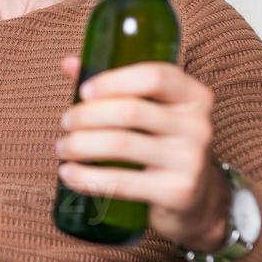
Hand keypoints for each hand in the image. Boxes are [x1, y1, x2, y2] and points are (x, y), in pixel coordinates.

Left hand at [55, 57, 228, 250]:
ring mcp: (191, 160)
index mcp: (194, 96)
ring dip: (81, 145)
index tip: (83, 91)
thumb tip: (70, 64)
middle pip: (131, 111)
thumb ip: (114, 84)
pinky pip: (122, 182)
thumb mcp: (150, 109)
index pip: (155, 76)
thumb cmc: (162, 142)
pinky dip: (87, 178)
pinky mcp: (178, 192)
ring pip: (122, 145)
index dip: (114, 80)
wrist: (196, 196)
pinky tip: (68, 174)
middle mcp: (198, 125)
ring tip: (62, 148)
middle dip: (87, 115)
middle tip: (66, 122)